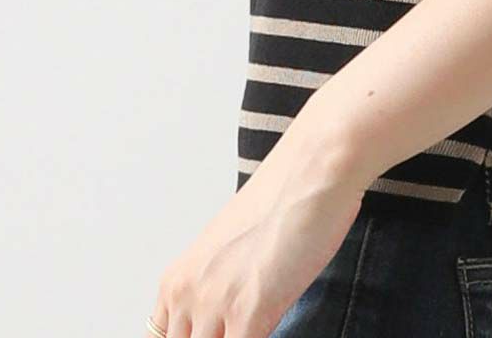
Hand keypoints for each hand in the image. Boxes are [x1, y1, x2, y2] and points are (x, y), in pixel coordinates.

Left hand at [146, 136, 363, 337]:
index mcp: (177, 281)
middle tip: (237, 327)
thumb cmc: (284, 199)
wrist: (314, 169)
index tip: (216, 330)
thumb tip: (227, 322)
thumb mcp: (232, 252)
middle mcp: (186, 294)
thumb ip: (220, 290)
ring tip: (256, 326)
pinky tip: (272, 328)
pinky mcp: (248, 313)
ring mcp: (214, 306)